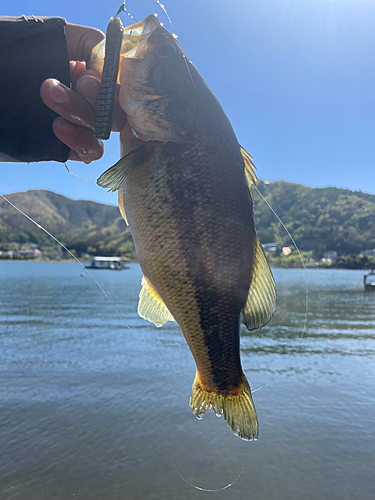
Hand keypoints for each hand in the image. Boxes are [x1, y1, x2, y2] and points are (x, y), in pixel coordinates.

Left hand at [40, 23, 126, 163]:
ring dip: (79, 116)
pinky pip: (90, 152)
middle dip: (90, 101)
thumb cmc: (22, 53)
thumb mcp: (61, 37)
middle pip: (115, 114)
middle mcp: (92, 101)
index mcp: (95, 75)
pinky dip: (80, 142)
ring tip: (49, 95)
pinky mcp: (70, 146)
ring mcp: (83, 125)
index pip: (122, 89)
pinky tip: (58, 128)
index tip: (86, 78)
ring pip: (101, 132)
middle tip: (56, 87)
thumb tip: (117, 60)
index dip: (111, 88)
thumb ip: (92, 44)